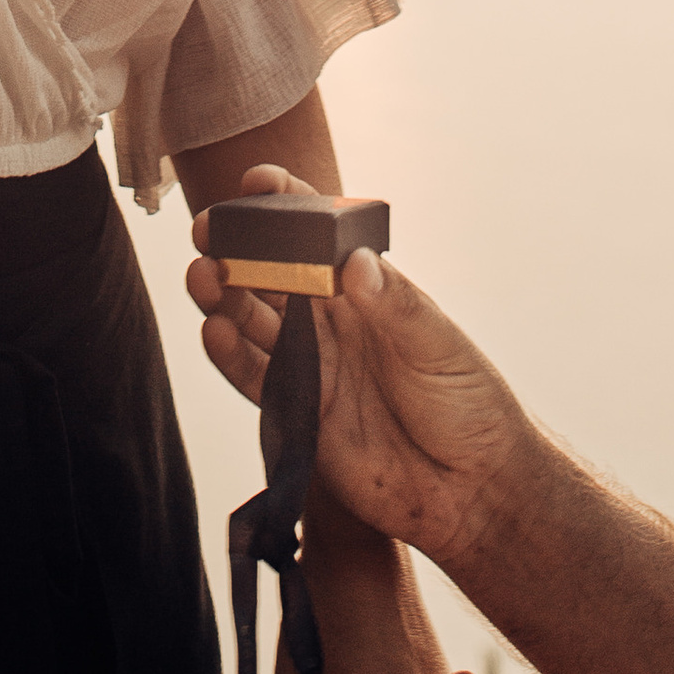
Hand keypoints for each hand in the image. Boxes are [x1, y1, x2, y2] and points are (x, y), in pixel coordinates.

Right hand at [186, 170, 533, 574]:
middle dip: (236, 247)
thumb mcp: (438, 344)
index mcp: (364, 290)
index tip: (257, 181)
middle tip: (208, 229)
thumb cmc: (469, 404)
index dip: (285, 205)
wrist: (472, 491)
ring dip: (222, 296)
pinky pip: (253, 377)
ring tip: (201, 276)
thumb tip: (353, 261)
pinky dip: (229, 354)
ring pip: (252, 320)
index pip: (318, 235)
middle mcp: (330, 321)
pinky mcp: (298, 413)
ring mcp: (311, 366)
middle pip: (270, 273)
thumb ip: (394, 305)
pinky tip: (213, 331)